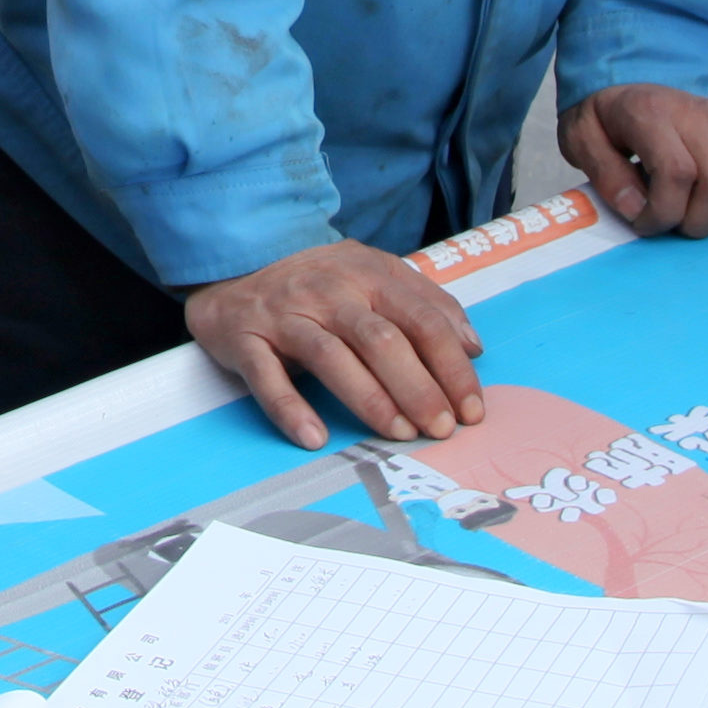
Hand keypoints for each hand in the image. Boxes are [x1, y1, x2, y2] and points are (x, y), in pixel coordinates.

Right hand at [183, 240, 485, 447]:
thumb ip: (426, 304)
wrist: (234, 270)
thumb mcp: (375, 276)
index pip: (422, 320)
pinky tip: (314, 437)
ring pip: (332, 357)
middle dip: (418, 388)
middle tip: (441, 428)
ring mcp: (286, 314)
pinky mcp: (246, 339)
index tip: (471, 409)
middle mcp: (329, 291)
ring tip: (399, 433)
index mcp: (368, 274)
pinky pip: (268, 378)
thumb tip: (474, 347)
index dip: (452, 367)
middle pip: (382, 340)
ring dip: (370, 399)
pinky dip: (290, 409)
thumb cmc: (318, 284)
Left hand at [562, 85, 707, 236]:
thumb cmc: (607, 120)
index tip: (644, 223)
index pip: (677, 172)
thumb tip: (638, 209)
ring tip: (699, 212)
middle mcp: (700, 114)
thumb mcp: (581, 138)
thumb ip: (604, 173)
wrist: (631, 83)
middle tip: (673, 221)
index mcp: (653, 113)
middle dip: (696, 221)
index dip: (662, 213)